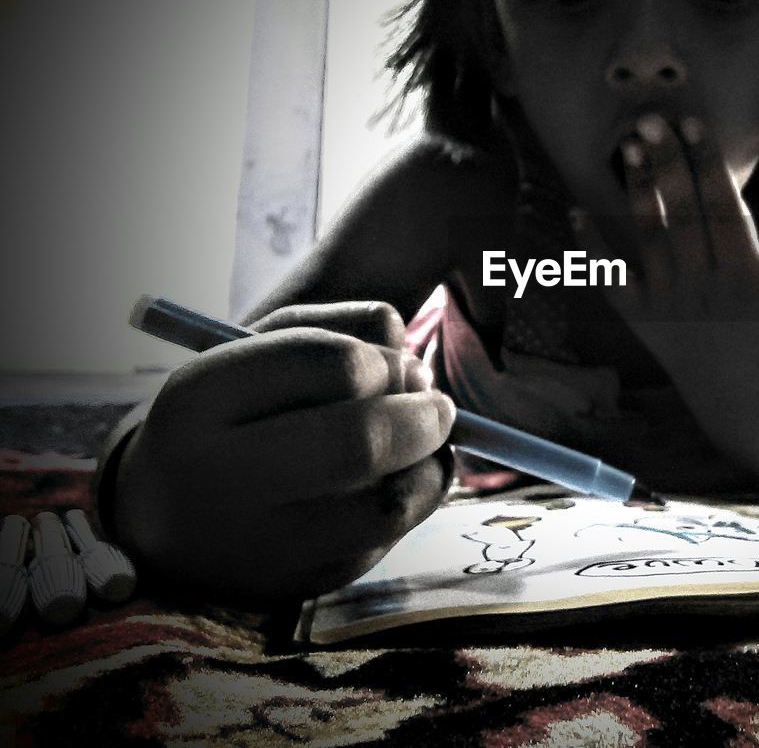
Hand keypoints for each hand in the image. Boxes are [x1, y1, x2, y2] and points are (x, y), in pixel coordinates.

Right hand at [114, 302, 453, 601]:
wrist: (163, 520)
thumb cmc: (231, 416)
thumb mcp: (258, 351)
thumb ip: (336, 330)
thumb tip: (410, 352)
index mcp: (202, 398)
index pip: (327, 365)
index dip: (382, 361)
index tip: (397, 364)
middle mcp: (222, 477)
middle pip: (360, 443)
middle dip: (422, 416)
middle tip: (438, 406)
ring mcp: (261, 543)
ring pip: (387, 504)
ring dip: (428, 464)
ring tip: (423, 442)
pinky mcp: (300, 584)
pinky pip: (386, 539)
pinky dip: (413, 501)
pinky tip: (400, 479)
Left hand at [575, 114, 758, 463]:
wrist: (745, 408)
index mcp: (744, 277)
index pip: (723, 208)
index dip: (708, 164)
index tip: (694, 124)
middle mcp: (701, 287)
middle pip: (681, 215)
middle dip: (666, 164)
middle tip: (647, 120)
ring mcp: (668, 304)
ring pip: (649, 238)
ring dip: (637, 191)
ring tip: (626, 147)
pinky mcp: (644, 321)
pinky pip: (612, 283)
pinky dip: (592, 252)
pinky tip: (576, 213)